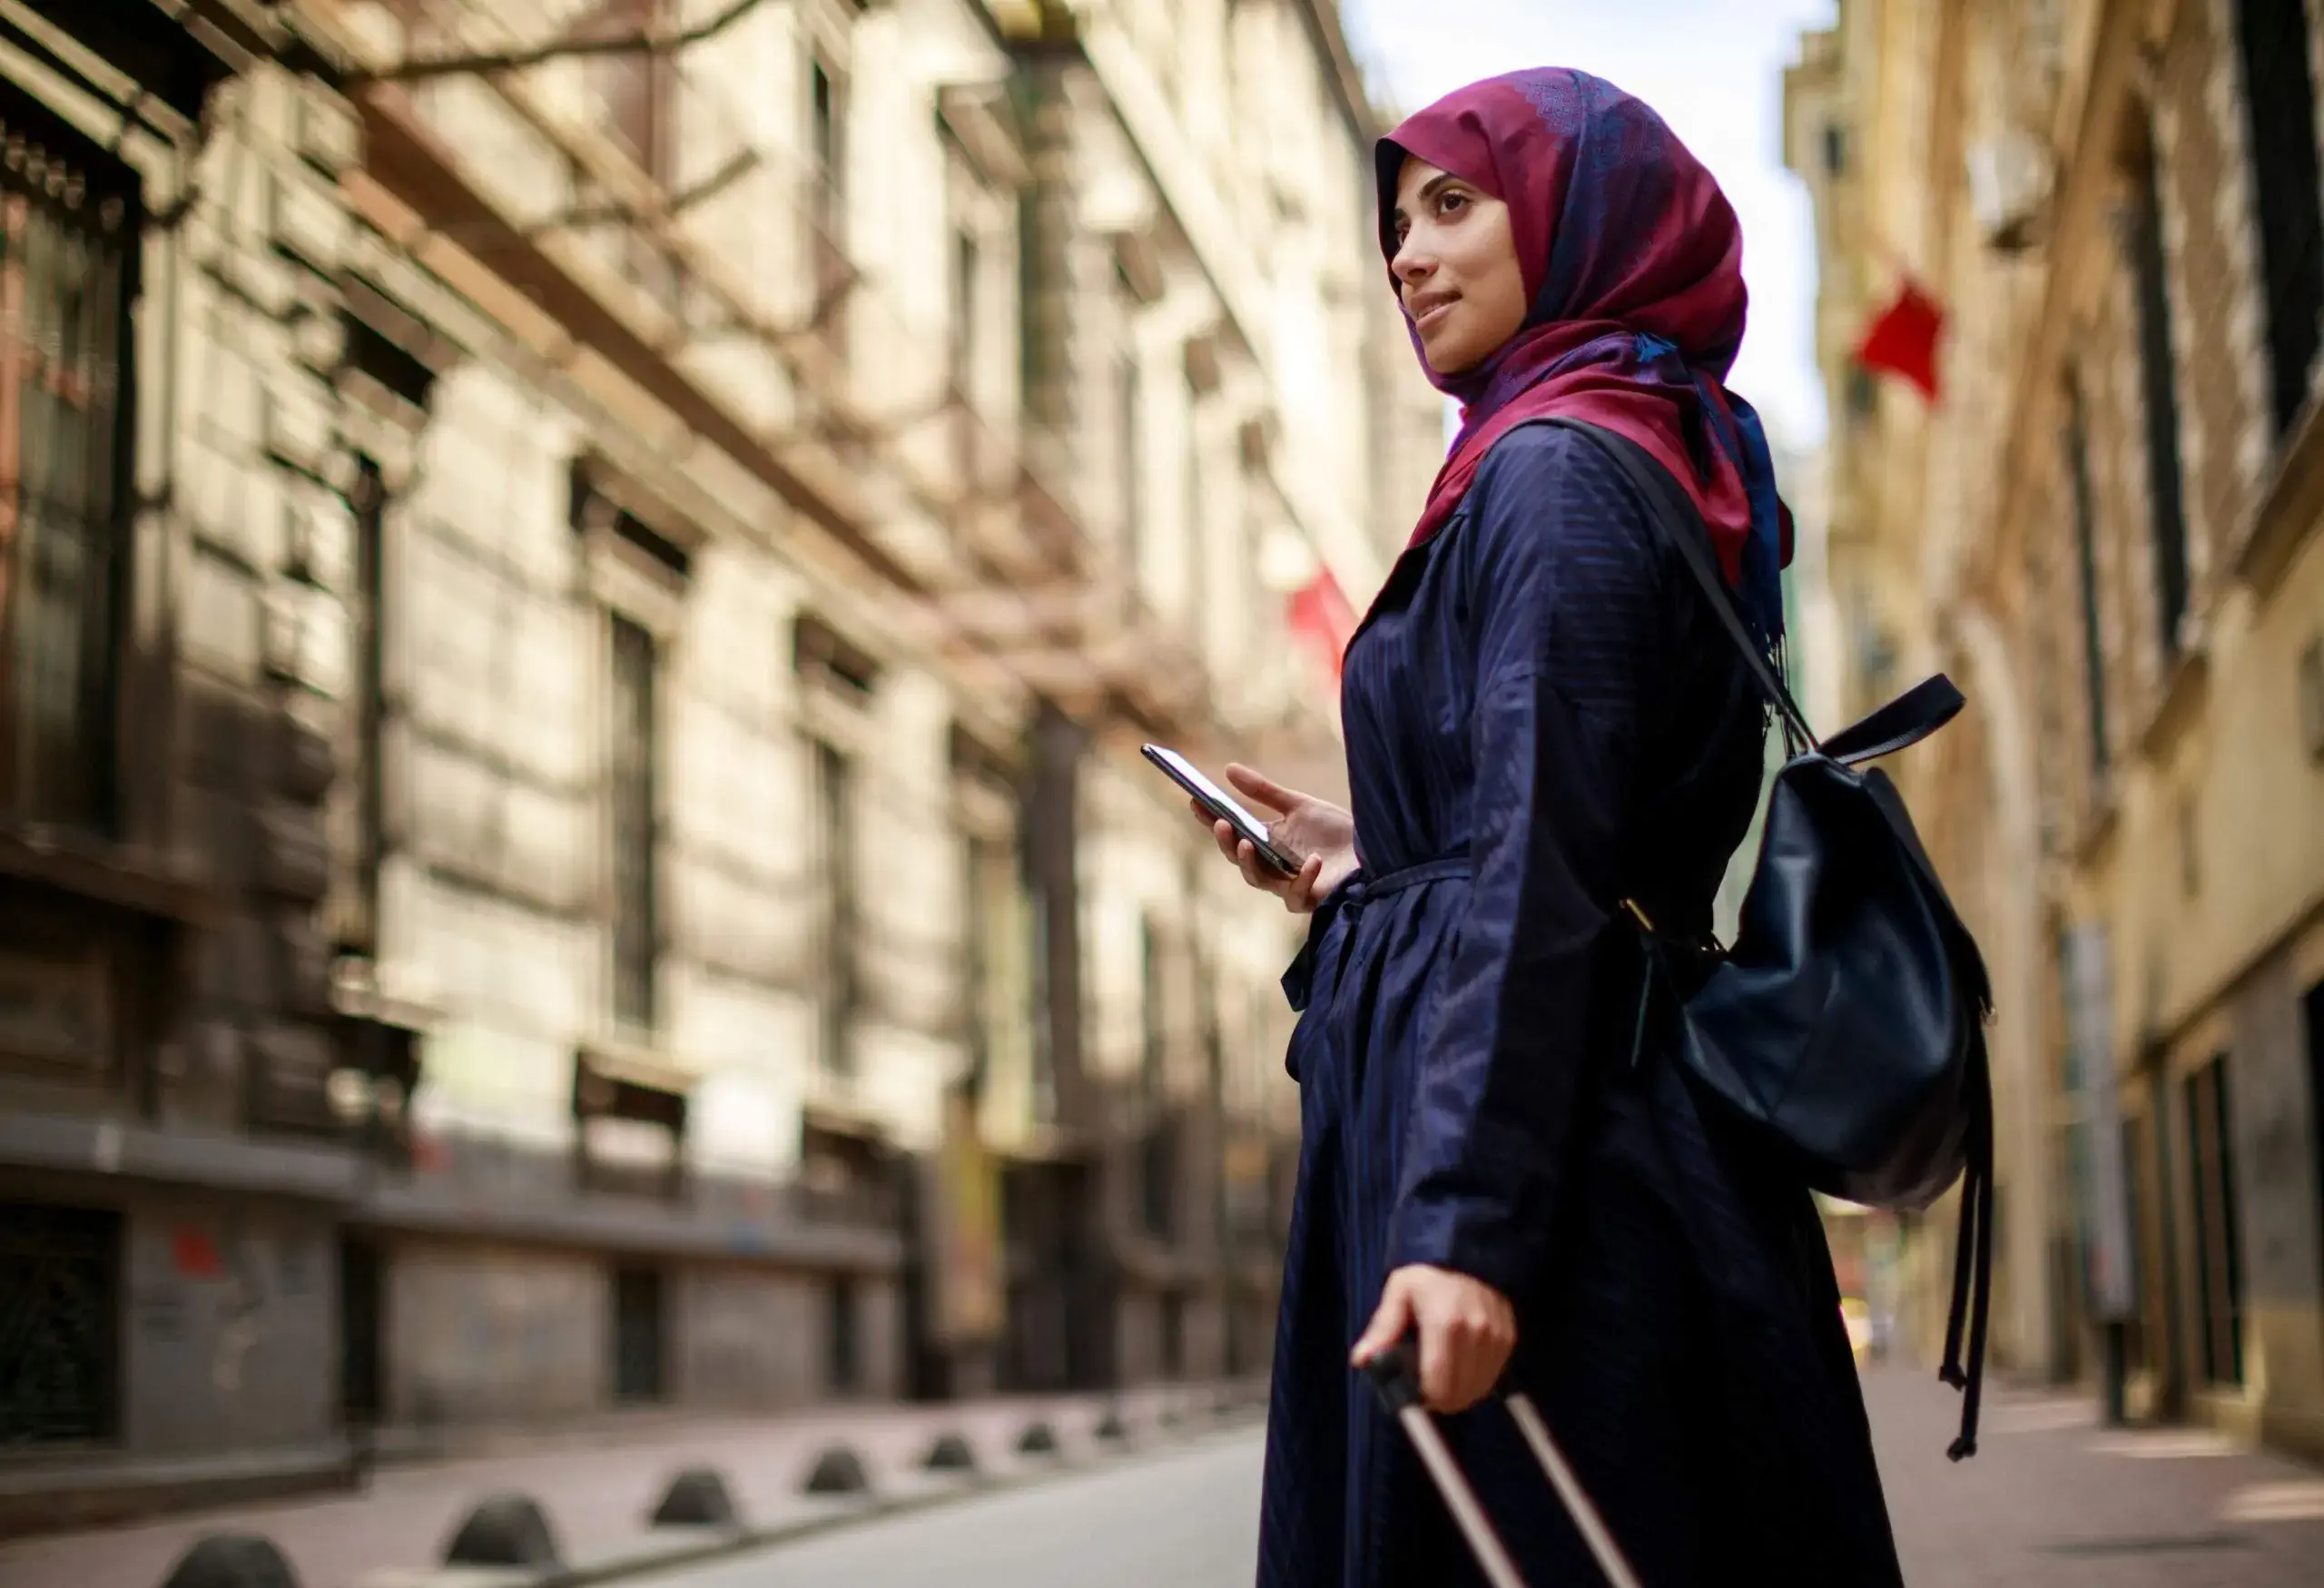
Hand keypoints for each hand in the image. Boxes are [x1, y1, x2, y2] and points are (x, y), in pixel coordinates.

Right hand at [1191, 764, 1357, 914]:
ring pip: (1258, 880)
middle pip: (1239, 860)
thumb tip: (1227, 769)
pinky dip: (1303, 878)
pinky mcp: (1310, 898)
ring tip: (1246, 842)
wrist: (1375, 849)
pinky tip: (1312, 861)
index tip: (1195, 800)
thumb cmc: (1336, 831)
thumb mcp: (1298, 806)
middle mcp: (1273, 866)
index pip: (1232, 833)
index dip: (1211, 820)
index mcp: (1267, 843)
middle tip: (1221, 823)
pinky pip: (1297, 894)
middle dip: (1226, 843)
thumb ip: (1263, 792)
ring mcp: (1289, 884)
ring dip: (1249, 862)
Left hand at [1351, 1265, 1515, 1413]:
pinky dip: (1477, 1382)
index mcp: (1445, 1323)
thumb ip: (1382, 1329)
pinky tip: (1462, 1372)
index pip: (1439, 1385)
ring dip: (1461, 1394)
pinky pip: (1493, 1378)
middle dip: (1441, 1400)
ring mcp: (1496, 1337)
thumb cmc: (1428, 1276)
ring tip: (1444, 1381)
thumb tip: (1361, 1360)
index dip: (1425, 1399)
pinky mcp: (1508, 1339)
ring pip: (1479, 1389)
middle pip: (1460, 1393)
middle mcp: (1476, 1333)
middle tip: (1427, 1391)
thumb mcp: (1399, 1293)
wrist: (1469, 1254)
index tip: (1415, 1395)